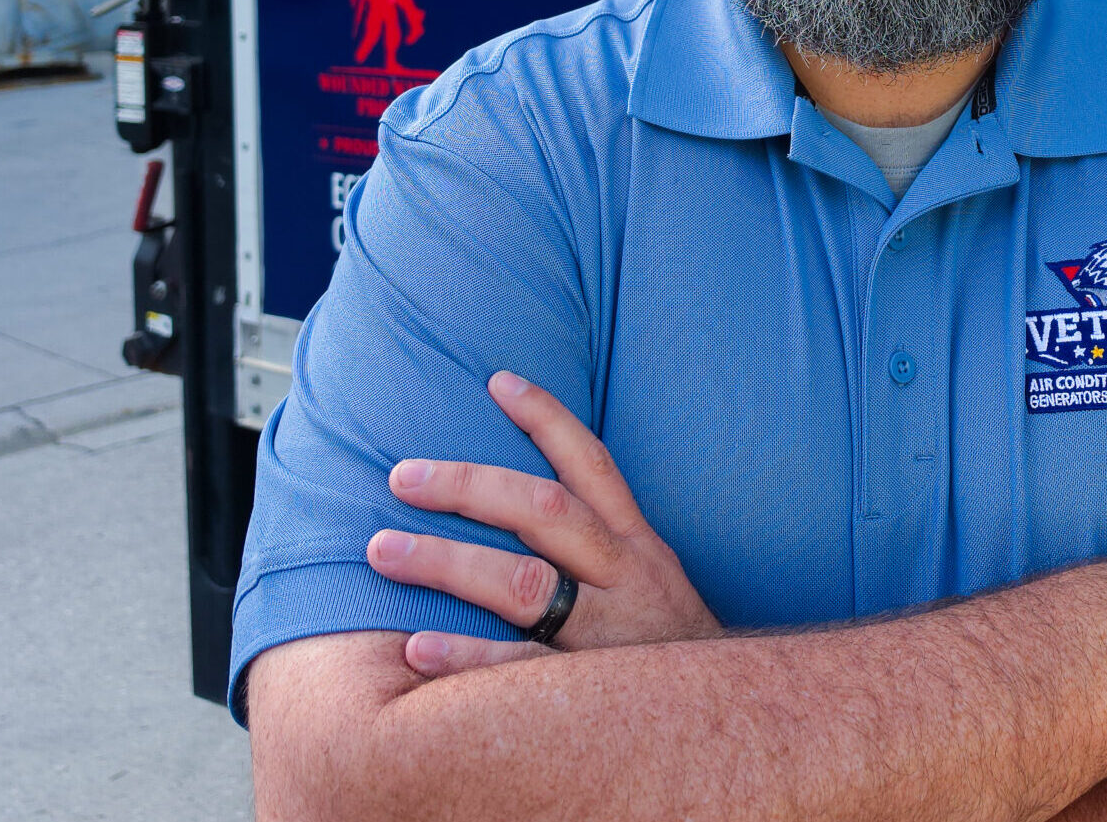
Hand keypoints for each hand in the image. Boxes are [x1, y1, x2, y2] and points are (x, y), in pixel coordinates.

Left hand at [366, 370, 719, 679]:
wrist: (724, 725)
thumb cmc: (668, 648)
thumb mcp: (652, 581)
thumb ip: (600, 546)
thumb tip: (525, 505)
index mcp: (636, 544)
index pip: (592, 464)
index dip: (547, 419)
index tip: (498, 381)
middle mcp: (624, 576)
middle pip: (546, 513)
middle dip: (470, 486)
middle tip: (402, 474)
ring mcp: (605, 635)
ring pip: (525, 585)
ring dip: (447, 561)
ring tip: (382, 549)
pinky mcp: (589, 694)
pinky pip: (520, 672)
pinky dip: (466, 658)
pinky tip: (415, 648)